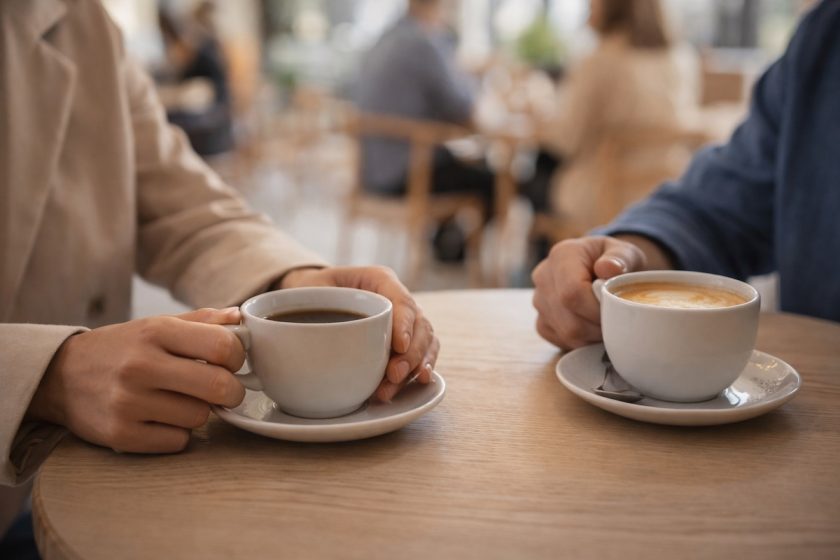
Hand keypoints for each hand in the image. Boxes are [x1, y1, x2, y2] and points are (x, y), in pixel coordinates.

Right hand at [27, 308, 245, 452]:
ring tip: (179, 400)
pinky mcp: (120, 435)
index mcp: (156, 332)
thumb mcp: (156, 325)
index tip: (230, 362)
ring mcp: (129, 402)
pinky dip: (177, 433)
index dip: (237, 357)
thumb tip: (240, 319)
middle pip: (219, 387)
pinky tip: (161, 419)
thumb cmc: (121, 349)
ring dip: (199, 411)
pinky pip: (178, 441)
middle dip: (231, 391)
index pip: (223, 346)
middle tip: (222, 389)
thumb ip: (202, 321)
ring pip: (200, 417)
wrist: (59, 378)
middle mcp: (141, 365)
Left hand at [279, 266, 438, 400]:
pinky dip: (420, 371)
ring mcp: (405, 321)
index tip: (399, 344)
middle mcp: (398, 298)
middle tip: (393, 374)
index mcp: (379, 279)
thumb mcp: (307, 288)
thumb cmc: (312, 290)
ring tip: (392, 387)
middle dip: (411, 353)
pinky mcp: (405, 342)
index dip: (404, 322)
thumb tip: (311, 330)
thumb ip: (313, 303)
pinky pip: (423, 355)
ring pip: (426, 341)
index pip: (400, 299)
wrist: (315, 298)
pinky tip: (416, 384)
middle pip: (419, 324)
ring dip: (415, 367)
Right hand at [531, 236, 655, 349]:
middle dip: (598, 326)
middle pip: (568, 317)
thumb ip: (621, 258)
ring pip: (566, 332)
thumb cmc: (615, 260)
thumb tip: (608, 268)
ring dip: (593, 335)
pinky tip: (594, 328)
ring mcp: (539, 301)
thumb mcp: (625, 252)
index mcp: (562, 256)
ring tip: (608, 323)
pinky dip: (583, 341)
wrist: (601, 267)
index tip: (617, 311)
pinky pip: (561, 340)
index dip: (596, 309)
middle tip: (618, 321)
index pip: (572, 292)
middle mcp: (544, 277)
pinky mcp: (542, 321)